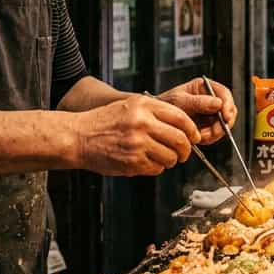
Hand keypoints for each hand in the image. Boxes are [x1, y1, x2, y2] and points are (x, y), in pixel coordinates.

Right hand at [71, 96, 198, 175]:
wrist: (79, 137)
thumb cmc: (104, 121)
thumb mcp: (131, 105)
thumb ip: (156, 111)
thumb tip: (184, 126)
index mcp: (145, 106)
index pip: (181, 118)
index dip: (192, 130)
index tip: (194, 137)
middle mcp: (142, 123)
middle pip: (180, 139)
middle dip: (186, 149)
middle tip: (183, 153)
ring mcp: (138, 143)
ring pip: (171, 157)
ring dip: (171, 160)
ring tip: (162, 157)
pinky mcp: (132, 162)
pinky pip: (157, 168)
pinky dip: (157, 168)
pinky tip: (147, 162)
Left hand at [159, 78, 237, 144]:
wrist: (156, 120)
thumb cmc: (164, 104)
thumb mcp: (180, 101)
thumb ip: (199, 102)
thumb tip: (218, 103)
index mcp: (204, 88)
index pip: (224, 93)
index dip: (228, 105)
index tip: (225, 116)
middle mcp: (210, 100)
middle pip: (227, 111)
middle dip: (222, 124)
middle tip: (213, 132)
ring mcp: (210, 114)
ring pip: (223, 124)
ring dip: (214, 133)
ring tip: (199, 136)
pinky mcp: (207, 126)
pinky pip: (215, 133)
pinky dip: (209, 138)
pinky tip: (198, 137)